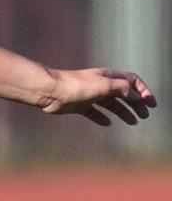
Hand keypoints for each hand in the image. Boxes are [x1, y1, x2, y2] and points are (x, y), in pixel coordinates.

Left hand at [40, 69, 156, 125]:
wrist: (50, 91)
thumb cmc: (77, 85)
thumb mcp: (106, 85)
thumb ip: (123, 89)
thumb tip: (135, 97)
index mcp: (109, 76)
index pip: (132, 81)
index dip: (143, 91)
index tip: (150, 103)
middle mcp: (100, 85)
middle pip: (123, 94)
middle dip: (136, 104)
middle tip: (144, 116)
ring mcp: (89, 95)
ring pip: (110, 104)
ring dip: (123, 112)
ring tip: (133, 122)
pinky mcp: (78, 105)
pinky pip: (93, 112)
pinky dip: (101, 118)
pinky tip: (108, 123)